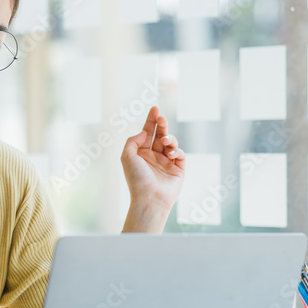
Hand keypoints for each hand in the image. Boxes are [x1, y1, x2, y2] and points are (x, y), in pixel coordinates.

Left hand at [120, 106, 185, 232]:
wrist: (150, 198)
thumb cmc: (136, 179)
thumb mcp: (127, 156)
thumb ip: (133, 140)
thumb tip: (144, 132)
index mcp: (141, 154)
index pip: (148, 133)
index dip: (151, 121)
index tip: (155, 108)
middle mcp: (154, 157)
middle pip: (160, 135)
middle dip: (161, 124)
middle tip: (161, 117)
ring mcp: (167, 163)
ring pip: (171, 143)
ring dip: (169, 138)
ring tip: (165, 140)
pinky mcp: (178, 169)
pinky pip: (180, 155)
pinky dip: (177, 150)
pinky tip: (171, 153)